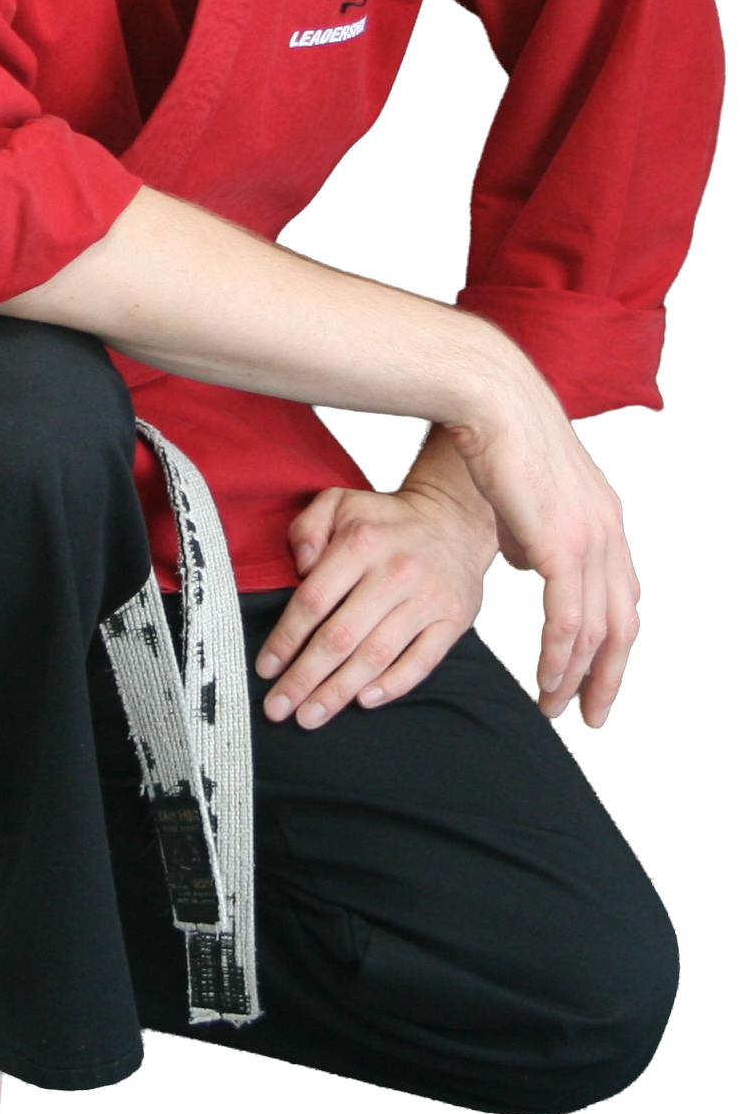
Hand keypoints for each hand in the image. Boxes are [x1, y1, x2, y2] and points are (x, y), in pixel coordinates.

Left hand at [254, 467, 497, 729]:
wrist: (454, 523)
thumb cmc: (384, 522)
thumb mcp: (340, 504)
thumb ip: (308, 527)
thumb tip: (301, 568)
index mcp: (362, 542)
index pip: (314, 600)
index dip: (286, 639)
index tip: (266, 669)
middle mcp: (396, 572)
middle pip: (341, 637)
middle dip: (305, 678)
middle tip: (278, 709)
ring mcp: (427, 599)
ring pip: (376, 655)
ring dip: (339, 691)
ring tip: (310, 717)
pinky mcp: (453, 619)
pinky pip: (421, 661)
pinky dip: (393, 685)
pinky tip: (363, 701)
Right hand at [442, 381, 640, 729]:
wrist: (491, 401)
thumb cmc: (498, 437)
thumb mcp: (527, 495)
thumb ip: (534, 534)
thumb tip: (530, 562)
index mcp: (604, 519)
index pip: (621, 597)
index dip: (610, 645)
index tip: (593, 676)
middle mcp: (608, 531)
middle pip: (622, 623)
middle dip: (606, 676)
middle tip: (589, 712)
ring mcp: (590, 537)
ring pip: (596, 627)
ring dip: (576, 673)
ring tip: (555, 701)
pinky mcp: (563, 543)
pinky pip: (570, 616)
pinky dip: (561, 654)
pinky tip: (549, 675)